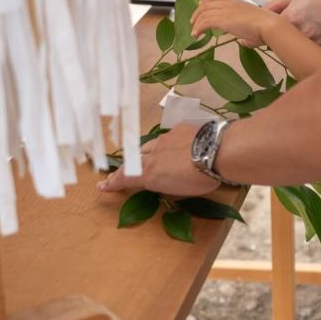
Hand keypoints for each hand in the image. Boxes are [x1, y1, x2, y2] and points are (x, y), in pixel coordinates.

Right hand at [97, 124, 220, 196]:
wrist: (217, 152)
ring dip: (144, 155)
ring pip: (147, 147)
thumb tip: (160, 181)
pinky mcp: (179, 129)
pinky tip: (174, 146)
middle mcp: (153, 155)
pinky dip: (166, 144)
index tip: (102, 185)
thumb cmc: (201, 179)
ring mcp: (165, 139)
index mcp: (150, 173)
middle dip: (125, 168)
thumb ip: (166, 184)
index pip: (126, 178)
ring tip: (143, 160)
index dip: (114, 183)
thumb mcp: (180, 190)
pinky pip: (167, 137)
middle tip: (117, 174)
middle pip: (133, 161)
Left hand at [190, 0, 278, 46]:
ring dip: (196, 22)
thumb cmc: (266, 28)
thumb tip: (244, 42)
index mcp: (237, 2)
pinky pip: (205, 22)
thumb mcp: (254, 28)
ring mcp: (226, 11)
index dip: (207, 0)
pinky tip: (196, 35)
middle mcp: (230, 4)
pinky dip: (198, 28)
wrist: (269, 26)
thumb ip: (247, 34)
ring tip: (194, 32)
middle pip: (207, 3)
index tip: (201, 5)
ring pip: (204, 13)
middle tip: (193, 21)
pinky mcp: (223, 20)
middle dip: (198, 11)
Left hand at [264, 0, 320, 47]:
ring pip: (299, 50)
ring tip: (314, 28)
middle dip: (283, 39)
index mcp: (292, 18)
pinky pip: (314, 52)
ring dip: (300, 44)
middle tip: (293, 29)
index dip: (260, 35)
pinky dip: (315, 47)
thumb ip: (277, 5)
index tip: (251, 39)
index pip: (267, 34)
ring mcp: (317, 46)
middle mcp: (303, 35)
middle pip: (283, 44)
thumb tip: (260, 13)